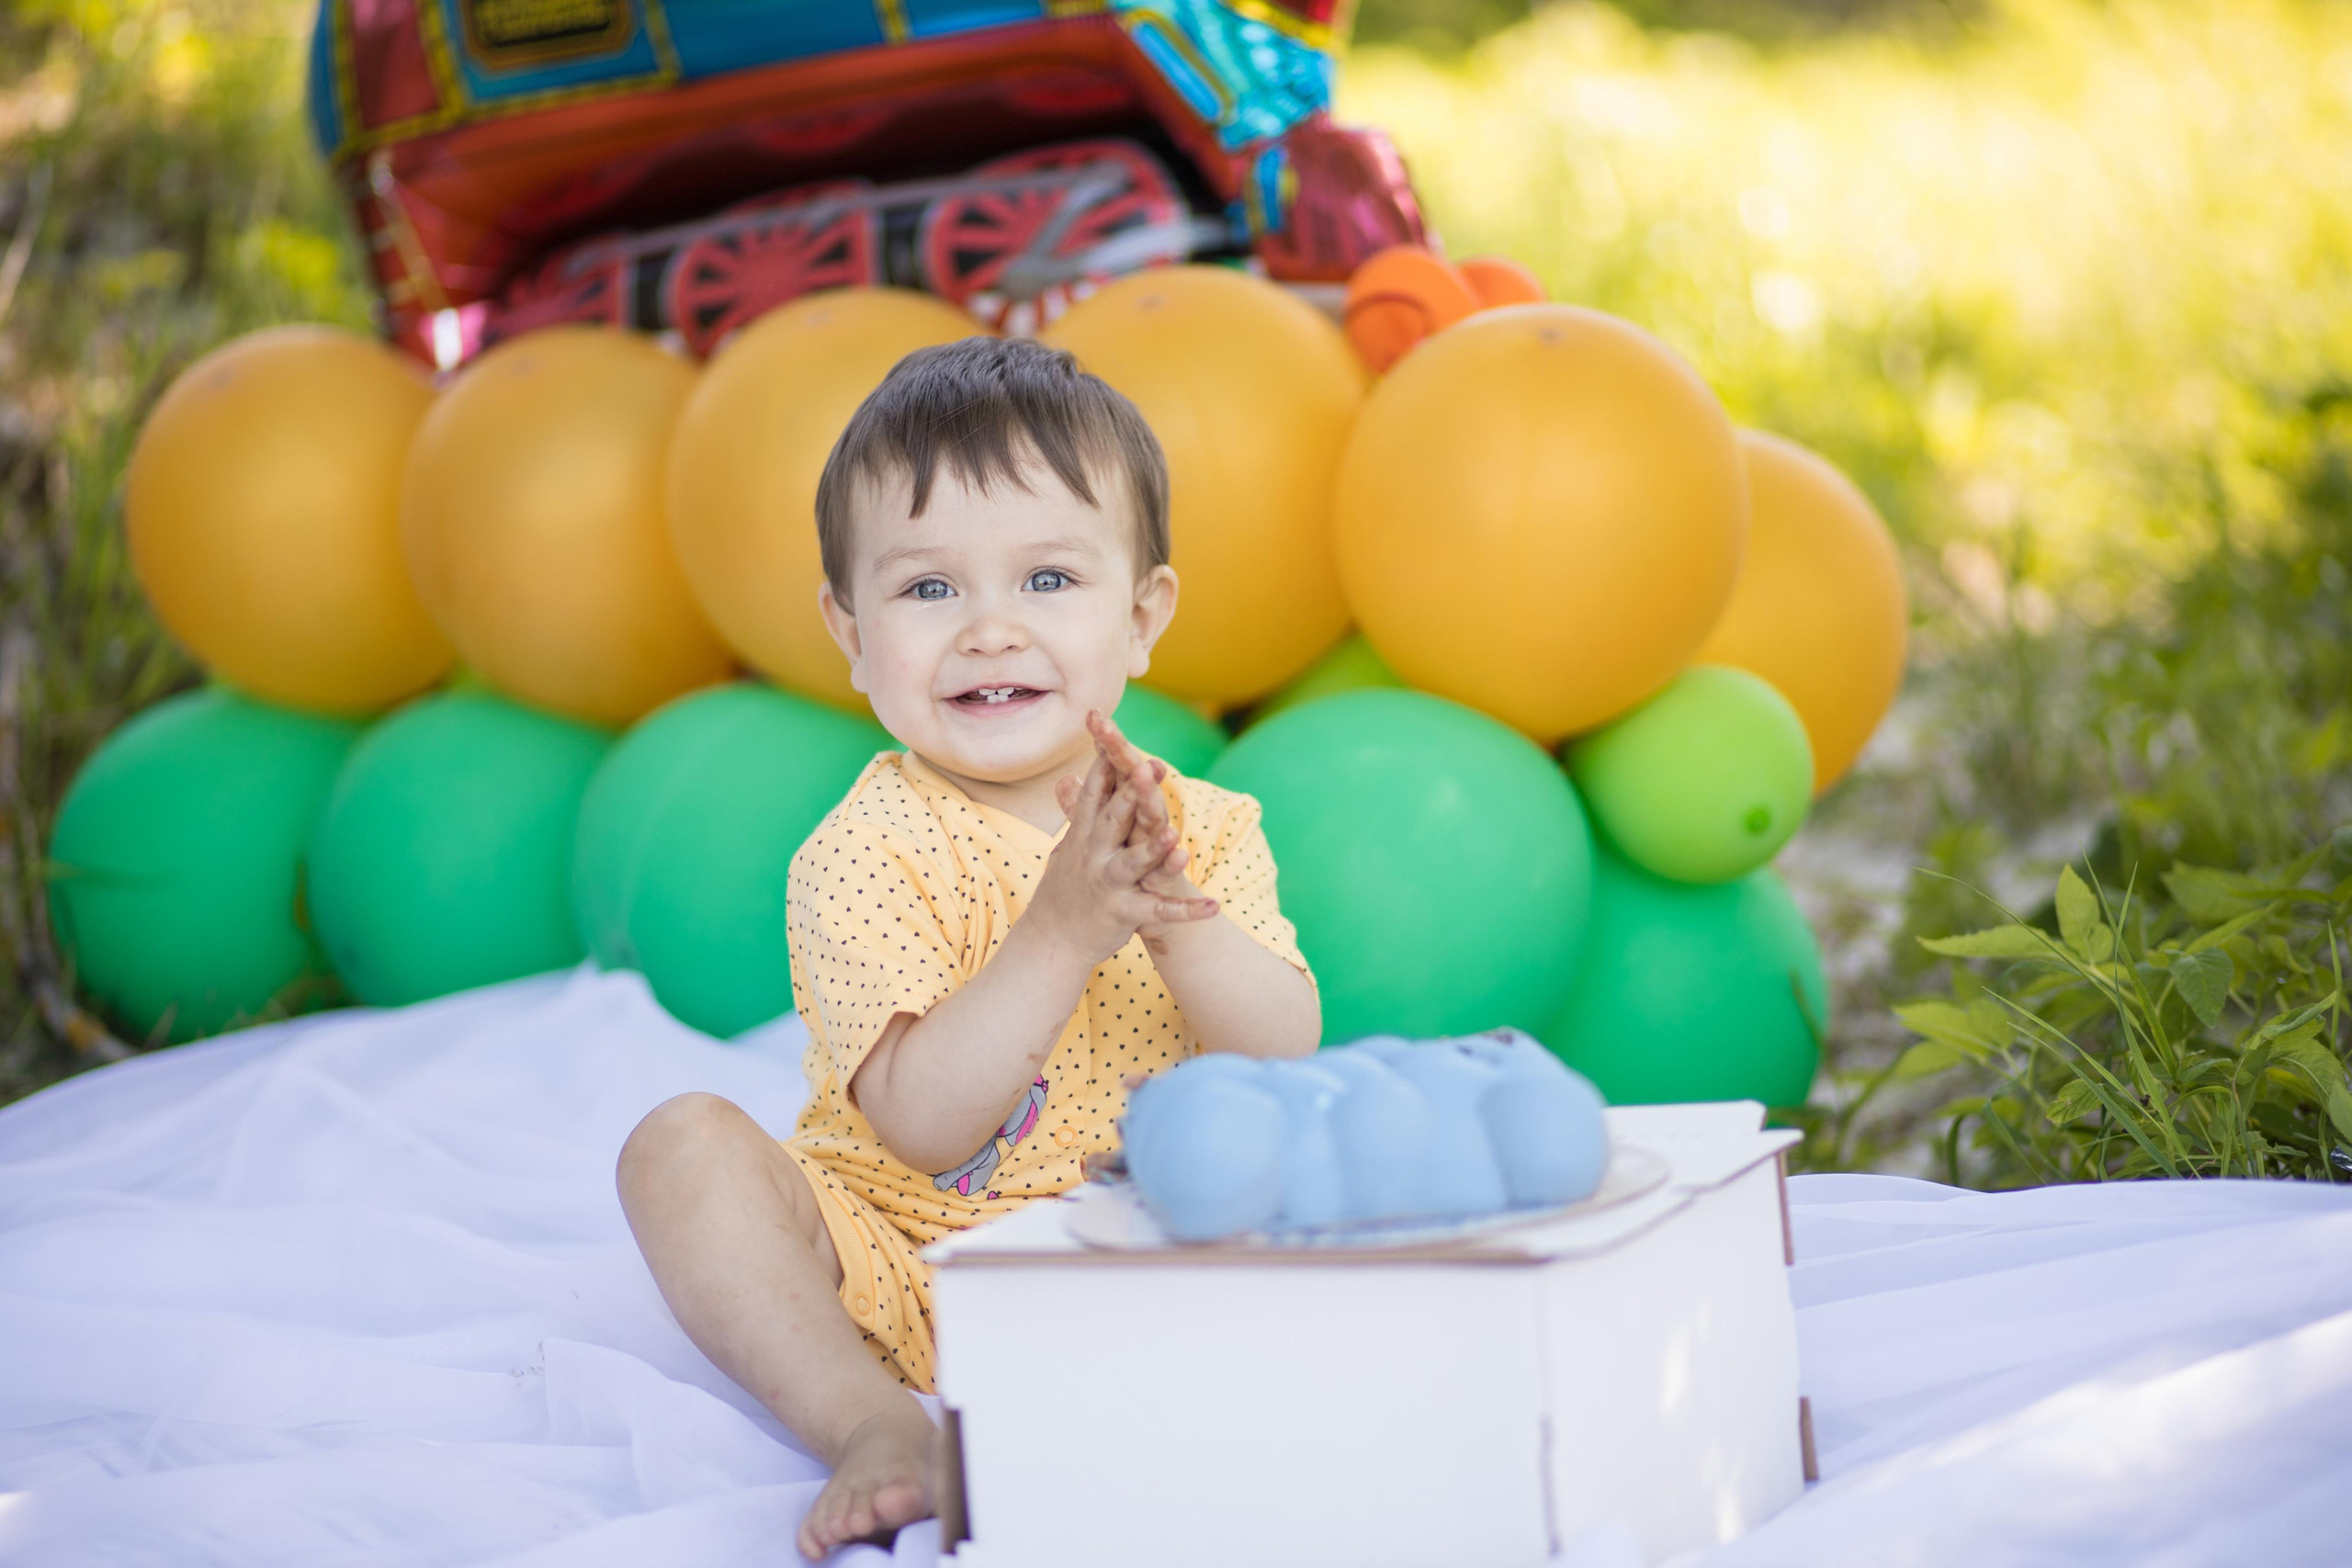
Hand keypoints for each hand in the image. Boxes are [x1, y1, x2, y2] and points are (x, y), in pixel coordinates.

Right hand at [1024, 716, 1217, 965]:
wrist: (1052, 941)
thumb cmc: (1066, 888)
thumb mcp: (1067, 847)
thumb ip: (1075, 811)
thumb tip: (1066, 777)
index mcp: (1084, 835)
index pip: (1094, 794)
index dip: (1106, 765)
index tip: (1114, 735)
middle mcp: (1093, 856)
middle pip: (1114, 820)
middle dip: (1131, 794)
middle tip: (1149, 767)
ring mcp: (1108, 884)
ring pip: (1134, 863)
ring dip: (1154, 850)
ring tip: (1174, 836)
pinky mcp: (1124, 914)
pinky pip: (1160, 912)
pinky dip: (1187, 911)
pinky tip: (1214, 907)